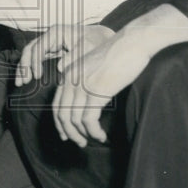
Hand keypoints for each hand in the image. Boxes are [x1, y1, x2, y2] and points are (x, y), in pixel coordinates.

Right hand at [15, 23, 114, 86]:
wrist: (101, 38)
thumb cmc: (95, 42)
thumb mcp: (87, 48)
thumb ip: (73, 57)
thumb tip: (59, 68)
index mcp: (56, 32)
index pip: (39, 47)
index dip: (35, 62)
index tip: (37, 77)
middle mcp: (49, 36)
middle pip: (29, 49)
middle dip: (24, 65)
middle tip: (22, 82)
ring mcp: (49, 42)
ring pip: (29, 53)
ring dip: (23, 67)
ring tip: (20, 83)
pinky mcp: (51, 50)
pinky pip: (35, 58)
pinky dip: (30, 67)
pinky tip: (27, 79)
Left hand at [53, 31, 149, 146]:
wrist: (131, 43)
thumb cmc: (118, 55)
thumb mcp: (94, 67)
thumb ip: (85, 81)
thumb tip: (85, 104)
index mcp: (69, 73)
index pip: (57, 104)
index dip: (60, 123)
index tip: (66, 134)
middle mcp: (71, 79)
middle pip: (62, 115)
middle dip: (69, 133)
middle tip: (79, 143)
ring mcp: (82, 85)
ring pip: (74, 120)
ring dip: (83, 135)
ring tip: (95, 139)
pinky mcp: (95, 91)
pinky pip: (88, 120)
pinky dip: (94, 132)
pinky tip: (102, 135)